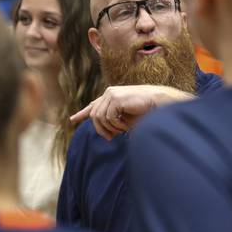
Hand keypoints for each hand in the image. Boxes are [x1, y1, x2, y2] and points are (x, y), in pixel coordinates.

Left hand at [70, 85, 193, 140]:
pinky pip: (109, 117)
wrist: (158, 102)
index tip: (72, 120)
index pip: (93, 106)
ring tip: (122, 130)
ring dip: (111, 128)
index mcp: (111, 96)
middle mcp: (108, 93)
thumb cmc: (145, 111)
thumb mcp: (126, 118)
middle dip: (101, 129)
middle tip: (110, 137)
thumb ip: (113, 122)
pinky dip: (117, 125)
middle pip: (95, 116)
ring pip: (100, 118)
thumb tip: (105, 133)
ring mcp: (111, 94)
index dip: (82, 113)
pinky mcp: (115, 98)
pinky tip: (125, 126)